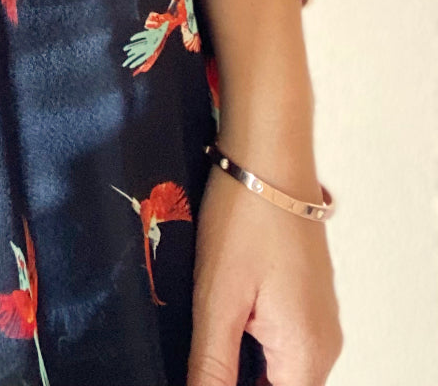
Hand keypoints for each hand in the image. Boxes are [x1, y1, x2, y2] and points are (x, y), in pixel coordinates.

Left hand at [188, 161, 341, 385]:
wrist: (268, 157)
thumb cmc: (245, 219)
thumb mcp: (217, 301)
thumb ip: (212, 367)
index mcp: (307, 355)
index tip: (203, 366)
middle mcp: (322, 345)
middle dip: (232, 374)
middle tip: (198, 343)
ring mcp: (317, 319)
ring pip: (275, 365)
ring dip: (239, 357)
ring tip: (205, 325)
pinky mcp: (306, 297)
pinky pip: (280, 338)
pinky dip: (249, 335)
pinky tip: (220, 311)